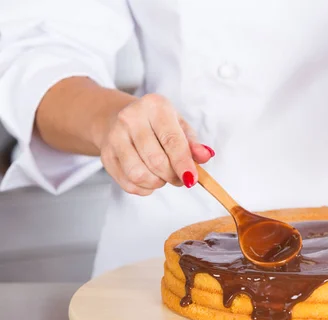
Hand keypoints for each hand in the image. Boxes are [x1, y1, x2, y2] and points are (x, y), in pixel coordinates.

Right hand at [98, 93, 213, 195]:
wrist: (118, 117)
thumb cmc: (156, 124)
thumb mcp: (179, 126)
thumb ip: (193, 143)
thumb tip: (206, 156)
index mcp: (155, 107)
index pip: (172, 141)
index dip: (183, 164)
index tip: (192, 179)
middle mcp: (131, 118)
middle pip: (156, 161)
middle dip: (172, 176)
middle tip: (180, 178)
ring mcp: (115, 136)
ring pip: (139, 174)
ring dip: (157, 183)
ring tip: (163, 177)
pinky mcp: (106, 155)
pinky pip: (128, 183)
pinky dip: (144, 189)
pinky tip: (149, 180)